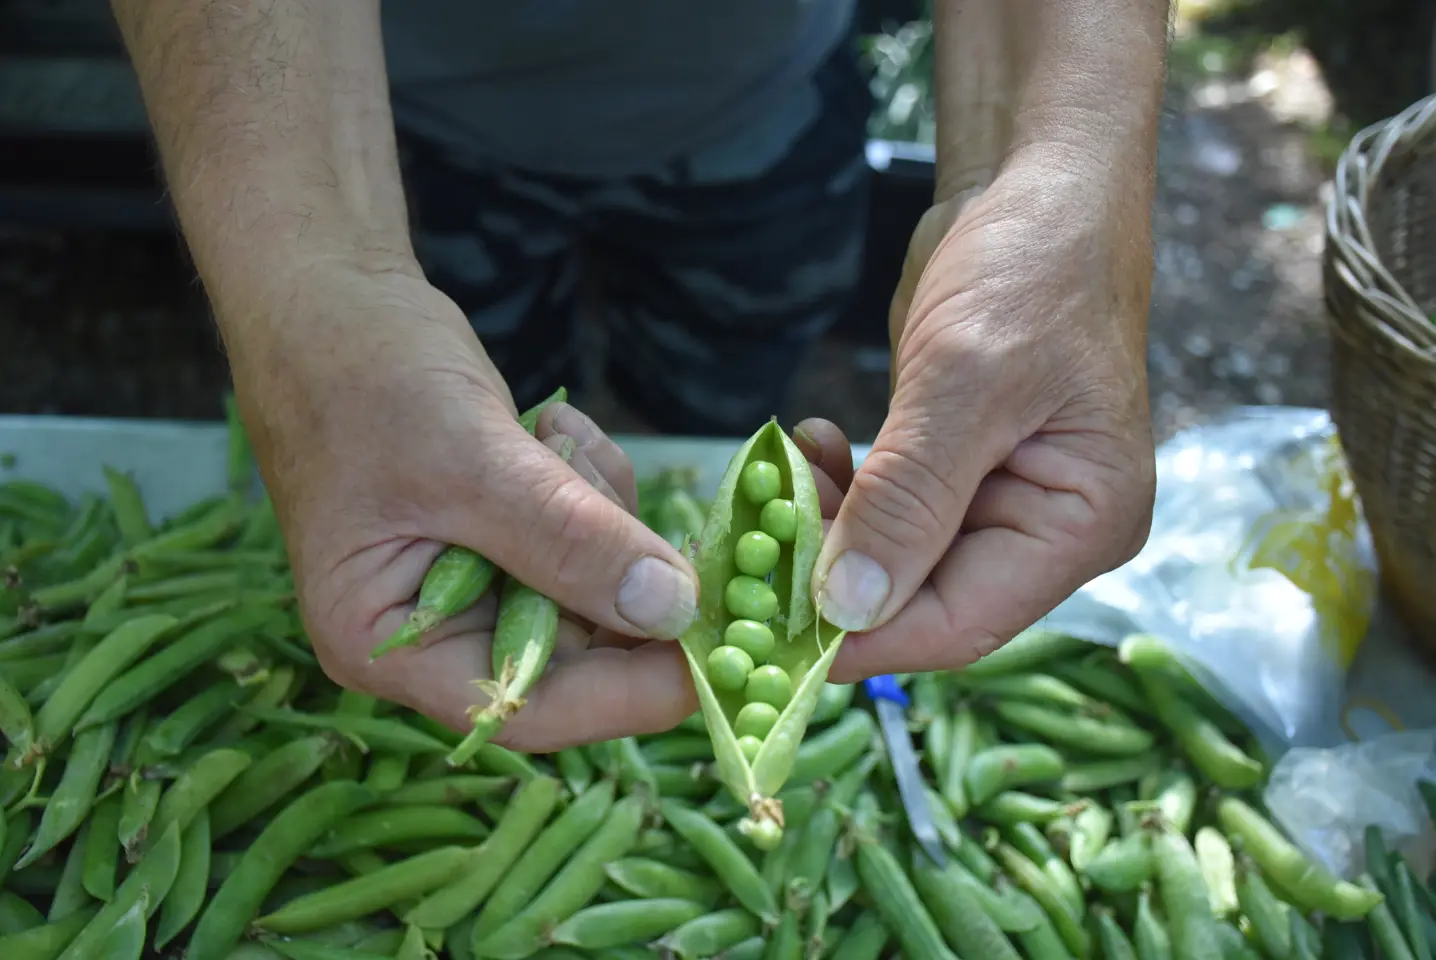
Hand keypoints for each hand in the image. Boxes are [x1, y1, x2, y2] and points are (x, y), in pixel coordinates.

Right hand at [229, 262, 707, 750]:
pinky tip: (549, 425)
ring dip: (599, 507)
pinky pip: (585, 533)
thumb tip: (672, 610)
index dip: (626, 695)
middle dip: (613, 566)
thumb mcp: (469, 460)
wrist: (330, 293)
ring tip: (552, 435)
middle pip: (572, 647)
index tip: (713, 656)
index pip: (525, 706)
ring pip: (592, 583)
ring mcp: (472, 581)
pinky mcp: (505, 535)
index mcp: (387, 641)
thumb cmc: (360, 375)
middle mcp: (431, 630)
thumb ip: (567, 539)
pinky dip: (589, 480)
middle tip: (610, 486)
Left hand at [814, 153, 1157, 679]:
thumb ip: (908, 499)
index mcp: (1081, 525)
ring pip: (894, 559)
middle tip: (749, 547)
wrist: (1036, 189)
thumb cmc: (1030, 270)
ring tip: (780, 477)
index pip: (960, 623)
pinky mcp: (958, 470)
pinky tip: (809, 448)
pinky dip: (841, 492)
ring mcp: (1002, 501)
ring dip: (827, 531)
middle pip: (922, 600)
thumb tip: (847, 609)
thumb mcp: (966, 380)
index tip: (767, 630)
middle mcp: (1046, 530)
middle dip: (832, 579)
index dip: (862, 636)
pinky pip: (887, 511)